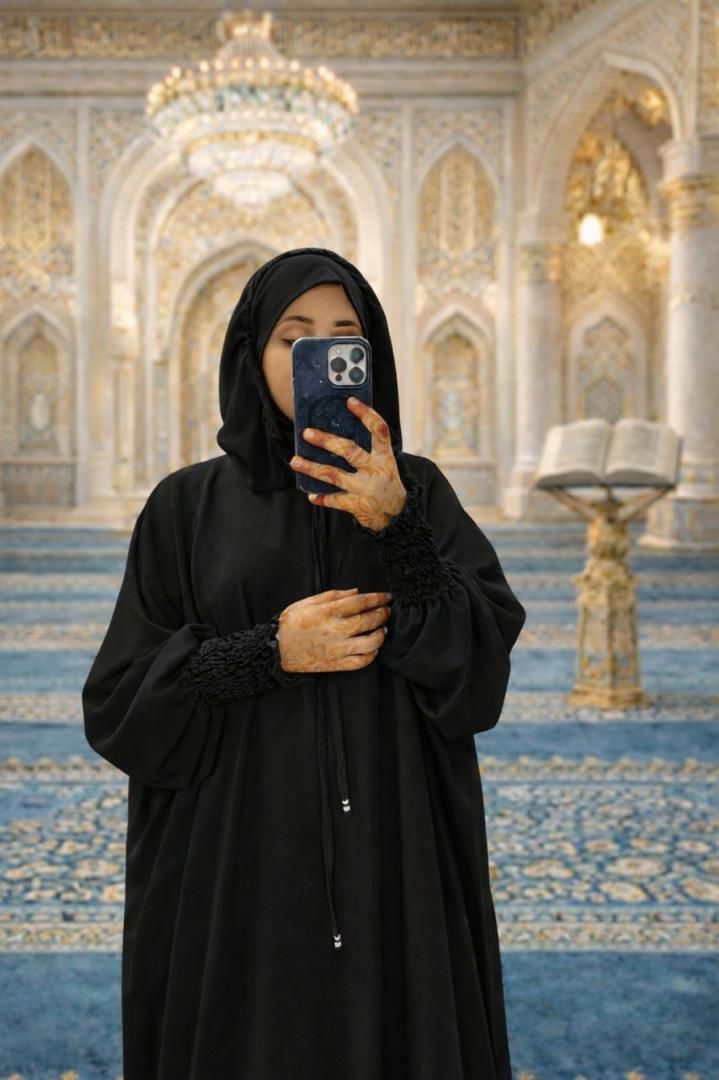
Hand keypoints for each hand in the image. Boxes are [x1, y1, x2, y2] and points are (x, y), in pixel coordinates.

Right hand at [276, 587, 391, 673]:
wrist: (277, 649)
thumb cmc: (291, 623)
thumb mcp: (307, 602)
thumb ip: (333, 595)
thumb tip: (356, 592)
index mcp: (328, 612)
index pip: (360, 602)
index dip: (377, 598)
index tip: (386, 597)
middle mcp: (335, 630)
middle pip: (368, 621)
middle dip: (383, 614)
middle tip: (387, 610)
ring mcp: (337, 649)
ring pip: (370, 643)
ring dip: (381, 634)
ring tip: (383, 628)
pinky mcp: (337, 664)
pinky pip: (361, 662)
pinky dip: (372, 655)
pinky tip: (374, 648)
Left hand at [289, 397, 406, 531]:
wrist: (399, 517)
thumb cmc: (388, 486)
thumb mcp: (386, 466)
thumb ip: (369, 452)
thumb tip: (340, 434)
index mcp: (385, 458)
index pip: (379, 431)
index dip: (366, 415)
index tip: (351, 402)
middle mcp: (375, 470)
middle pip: (349, 451)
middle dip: (326, 441)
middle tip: (307, 433)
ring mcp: (365, 489)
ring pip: (334, 475)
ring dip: (312, 468)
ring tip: (295, 461)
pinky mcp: (358, 506)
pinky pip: (335, 500)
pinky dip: (322, 498)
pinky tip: (311, 495)